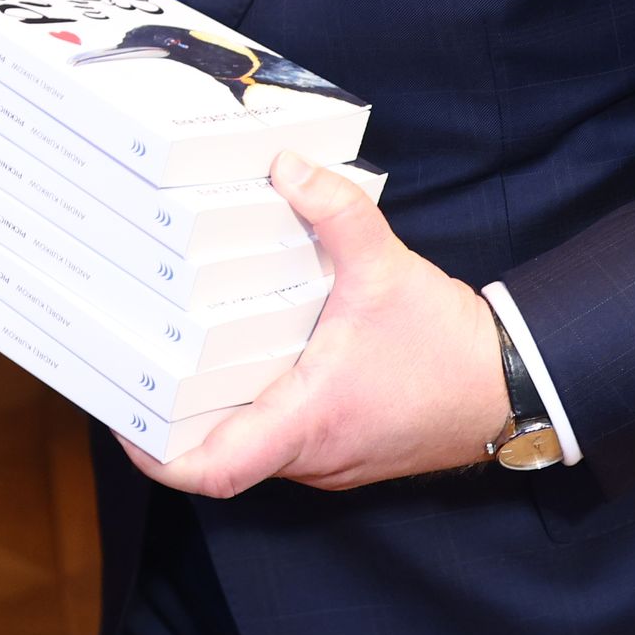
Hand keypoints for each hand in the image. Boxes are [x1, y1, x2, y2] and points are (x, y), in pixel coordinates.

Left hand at [123, 153, 514, 498]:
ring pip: (250, 444)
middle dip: (172, 414)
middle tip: (132, 362)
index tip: (119, 418)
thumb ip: (337, 212)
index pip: (211, 469)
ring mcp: (326, 460)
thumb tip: (288, 165)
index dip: (154, 453)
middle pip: (218, 452)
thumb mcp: (388, 269)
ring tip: (173, 354)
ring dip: (215, 408)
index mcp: (307, 422)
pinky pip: (281, 437)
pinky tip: (241, 359)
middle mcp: (309, 456)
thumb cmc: (450, 348)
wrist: (516, 387)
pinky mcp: (343, 449)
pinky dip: (254, 406)